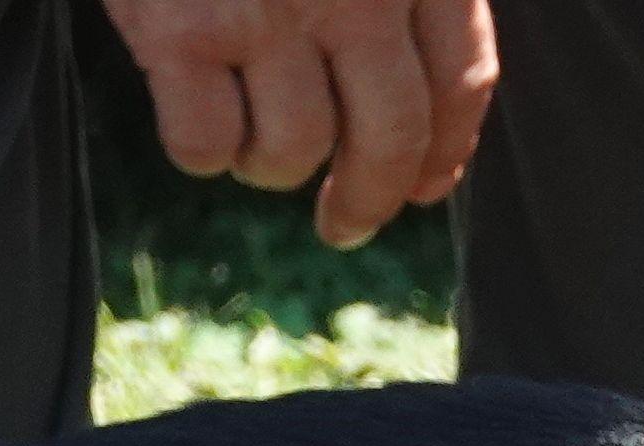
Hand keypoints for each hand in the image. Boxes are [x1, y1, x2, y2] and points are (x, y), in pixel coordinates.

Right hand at [102, 0, 499, 248]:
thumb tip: (425, 133)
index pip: (462, 77)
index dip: (446, 150)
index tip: (424, 188)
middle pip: (389, 137)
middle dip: (367, 197)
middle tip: (344, 225)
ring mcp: (266, 11)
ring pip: (291, 150)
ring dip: (270, 166)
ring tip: (250, 144)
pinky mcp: (181, 32)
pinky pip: (203, 144)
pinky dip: (201, 153)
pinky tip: (195, 123)